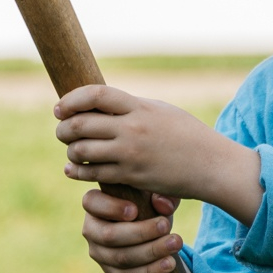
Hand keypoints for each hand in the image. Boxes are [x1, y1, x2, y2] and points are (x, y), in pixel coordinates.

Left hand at [52, 84, 263, 223]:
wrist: (211, 165)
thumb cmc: (187, 135)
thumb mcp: (161, 111)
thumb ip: (131, 107)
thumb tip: (101, 105)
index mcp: (140, 107)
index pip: (96, 95)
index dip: (72, 99)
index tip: (61, 107)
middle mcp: (133, 129)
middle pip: (81, 124)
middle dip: (64, 128)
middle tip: (62, 130)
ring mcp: (131, 155)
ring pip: (82, 150)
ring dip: (70, 150)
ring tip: (72, 150)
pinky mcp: (132, 177)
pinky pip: (93, 173)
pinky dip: (78, 171)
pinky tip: (74, 169)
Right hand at [80, 188, 182, 272]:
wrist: (149, 231)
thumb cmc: (147, 204)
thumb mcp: (156, 196)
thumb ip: (162, 195)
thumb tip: (162, 205)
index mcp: (95, 202)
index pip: (91, 202)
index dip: (111, 208)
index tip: (135, 211)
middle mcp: (91, 228)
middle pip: (108, 235)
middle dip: (140, 232)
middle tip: (166, 225)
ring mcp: (98, 252)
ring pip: (120, 258)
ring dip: (150, 252)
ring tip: (176, 244)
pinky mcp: (110, 271)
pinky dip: (150, 270)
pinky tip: (169, 263)